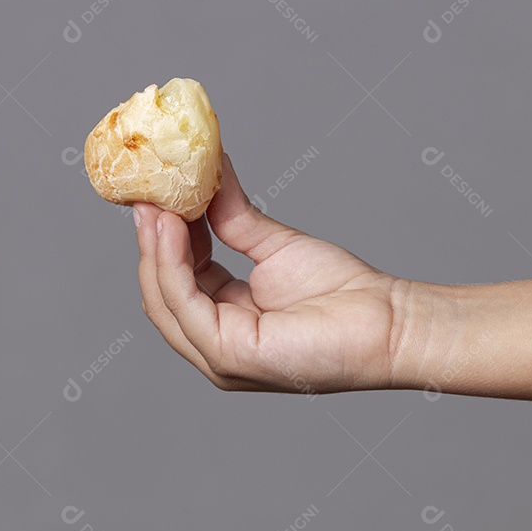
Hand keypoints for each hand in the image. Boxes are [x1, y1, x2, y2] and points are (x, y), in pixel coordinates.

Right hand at [133, 152, 399, 393]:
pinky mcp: (228, 355)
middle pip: (160, 292)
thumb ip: (234, 219)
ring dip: (154, 248)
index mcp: (224, 322)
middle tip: (145, 192)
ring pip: (163, 299)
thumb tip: (209, 174)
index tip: (154, 193)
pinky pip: (184, 304)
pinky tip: (173, 225)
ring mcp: (218, 356)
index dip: (162, 238)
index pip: (177, 280)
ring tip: (156, 203)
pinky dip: (172, 263)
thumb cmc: (343, 293)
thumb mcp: (274, 246)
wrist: (387, 321)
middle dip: (149, 241)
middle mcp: (214, 344)